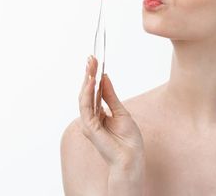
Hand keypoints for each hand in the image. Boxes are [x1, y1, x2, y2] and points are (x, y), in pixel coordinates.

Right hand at [78, 55, 144, 170]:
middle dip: (88, 74)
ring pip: (83, 98)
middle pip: (86, 92)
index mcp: (97, 114)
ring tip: (90, 65)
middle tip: (91, 58)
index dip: (92, 76)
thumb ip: (110, 96)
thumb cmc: (128, 139)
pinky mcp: (90, 128)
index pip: (92, 91)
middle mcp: (90, 117)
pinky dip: (88, 94)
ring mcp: (88, 123)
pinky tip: (92, 82)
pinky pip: (86, 108)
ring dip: (87, 80)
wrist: (132, 157)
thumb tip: (104, 78)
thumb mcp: (121, 111)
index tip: (94, 60)